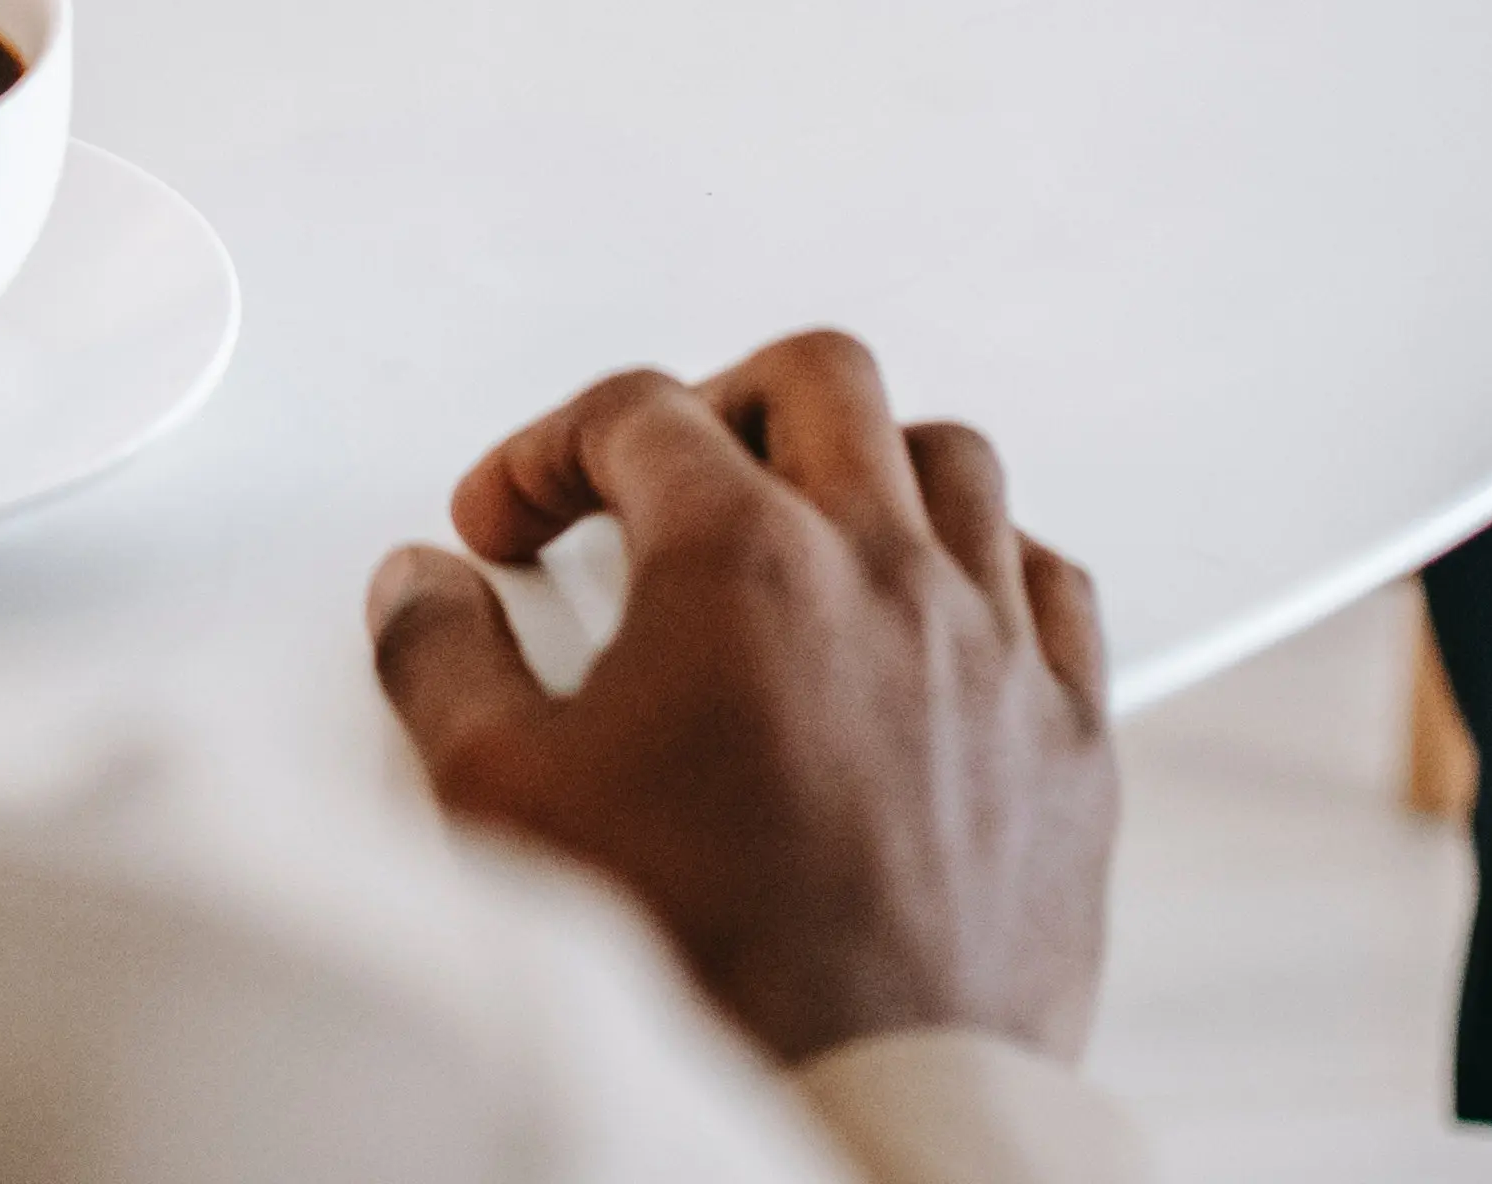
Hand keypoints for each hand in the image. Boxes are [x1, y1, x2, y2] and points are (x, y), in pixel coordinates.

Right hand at [366, 332, 1115, 1064]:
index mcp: (745, 566)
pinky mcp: (1069, 740)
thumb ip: (441, 665)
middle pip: (817, 381)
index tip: (516, 517)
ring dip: (862, 468)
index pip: (638, 413)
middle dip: (716, 405)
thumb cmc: (703, 973)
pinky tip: (937, 611)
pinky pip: (1052, 582)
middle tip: (661, 475)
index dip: (547, 448)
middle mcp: (887, 577)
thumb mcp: (504, 805)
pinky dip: (988, 564)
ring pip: (951, 462)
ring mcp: (994, 651)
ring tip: (800, 525)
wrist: (854, 1113)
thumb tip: (423, 595)